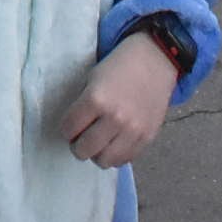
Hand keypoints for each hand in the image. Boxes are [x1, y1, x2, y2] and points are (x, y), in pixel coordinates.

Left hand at [60, 35, 178, 169]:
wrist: (155, 60)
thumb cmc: (119, 66)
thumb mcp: (92, 79)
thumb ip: (83, 105)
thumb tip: (74, 130)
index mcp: (96, 99)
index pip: (68, 129)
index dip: (66, 128)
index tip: (71, 125)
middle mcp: (114, 118)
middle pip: (83, 150)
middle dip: (78, 144)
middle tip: (82, 136)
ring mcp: (133, 131)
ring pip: (104, 161)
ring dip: (97, 153)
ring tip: (99, 142)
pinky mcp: (147, 138)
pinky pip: (124, 160)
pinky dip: (116, 155)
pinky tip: (115, 142)